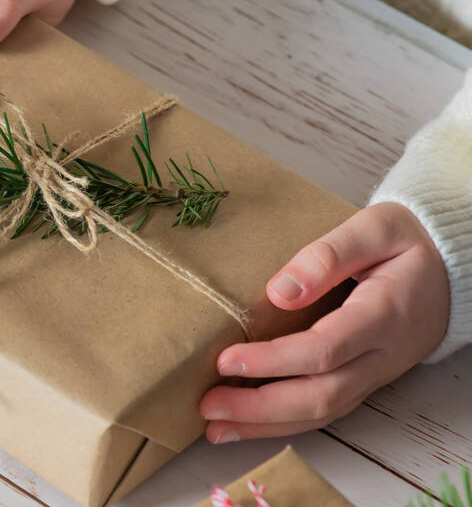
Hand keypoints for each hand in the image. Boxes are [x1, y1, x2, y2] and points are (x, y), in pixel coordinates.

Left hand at [199, 202, 449, 442]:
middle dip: (261, 407)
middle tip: (209, 406)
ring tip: (216, 428)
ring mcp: (377, 372)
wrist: (451, 266)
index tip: (226, 361)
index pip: (325, 349)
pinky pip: (328, 409)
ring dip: (268, 425)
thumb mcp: (374, 228)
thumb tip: (279, 291)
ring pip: (324, 412)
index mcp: (384, 314)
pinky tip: (250, 425)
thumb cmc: (407, 241)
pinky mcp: (366, 378)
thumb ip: (328, 255)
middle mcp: (383, 354)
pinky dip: (286, 422)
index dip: (274, 361)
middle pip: (321, 395)